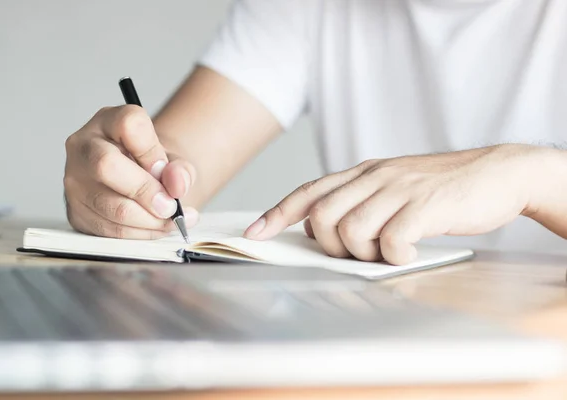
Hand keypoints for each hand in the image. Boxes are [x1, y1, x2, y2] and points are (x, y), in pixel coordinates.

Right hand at [64, 105, 197, 238]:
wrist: (136, 180)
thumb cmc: (151, 165)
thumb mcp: (173, 159)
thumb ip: (181, 169)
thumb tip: (176, 185)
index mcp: (108, 121)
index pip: (129, 125)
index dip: (153, 152)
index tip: (165, 171)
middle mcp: (84, 146)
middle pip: (107, 165)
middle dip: (146, 192)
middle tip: (170, 206)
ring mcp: (74, 180)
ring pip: (110, 205)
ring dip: (148, 220)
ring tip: (170, 220)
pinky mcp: (76, 211)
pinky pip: (109, 229)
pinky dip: (139, 233)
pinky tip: (155, 228)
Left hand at [244, 144, 545, 264]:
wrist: (496, 173)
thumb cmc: (440, 188)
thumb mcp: (393, 185)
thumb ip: (361, 201)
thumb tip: (327, 229)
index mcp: (363, 172)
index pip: (308, 191)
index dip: (277, 213)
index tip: (255, 233)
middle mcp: (374, 177)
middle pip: (321, 215)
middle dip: (329, 244)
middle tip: (356, 252)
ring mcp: (398, 190)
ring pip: (349, 229)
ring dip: (361, 252)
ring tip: (386, 250)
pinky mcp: (423, 207)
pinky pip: (390, 240)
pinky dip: (393, 255)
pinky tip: (408, 251)